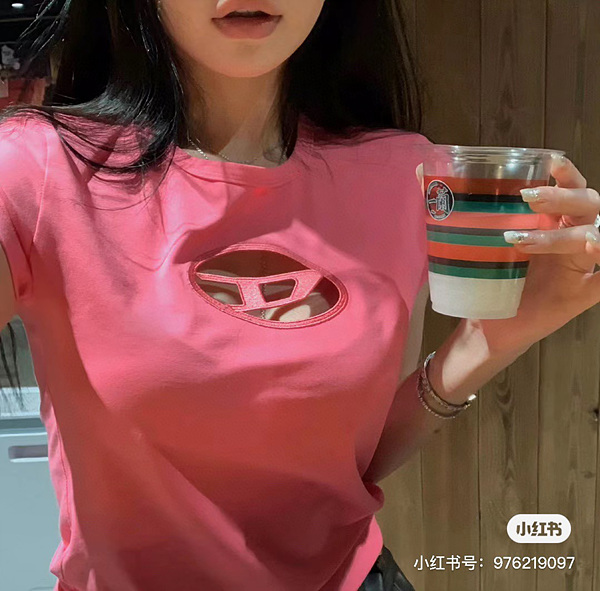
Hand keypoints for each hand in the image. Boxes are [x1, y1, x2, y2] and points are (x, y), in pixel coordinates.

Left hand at [416, 157, 599, 353]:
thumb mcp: (469, 238)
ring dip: (560, 235)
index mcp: (551, 218)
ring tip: (522, 241)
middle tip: (528, 197)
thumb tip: (420, 171)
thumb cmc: (486, 275)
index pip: (570, 186)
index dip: (566, 172)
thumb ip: (450, 205)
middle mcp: (570, 234)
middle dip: (560, 196)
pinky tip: (594, 251)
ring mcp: (577, 264)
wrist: (487, 323)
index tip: (549, 161)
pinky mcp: (579, 294)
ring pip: (589, 237)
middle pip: (586, 203)